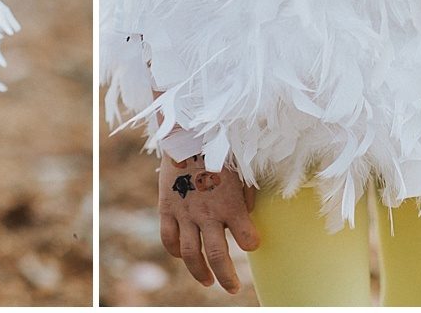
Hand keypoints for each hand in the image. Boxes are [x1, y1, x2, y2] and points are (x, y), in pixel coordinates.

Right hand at [157, 153, 259, 292]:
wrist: (187, 133)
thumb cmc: (220, 150)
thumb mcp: (242, 171)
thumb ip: (245, 198)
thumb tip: (245, 216)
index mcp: (231, 204)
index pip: (247, 238)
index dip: (252, 243)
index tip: (253, 242)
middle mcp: (208, 213)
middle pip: (218, 256)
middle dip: (227, 276)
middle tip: (231, 288)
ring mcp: (185, 212)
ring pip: (190, 254)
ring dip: (199, 272)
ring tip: (207, 281)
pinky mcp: (167, 207)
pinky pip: (169, 238)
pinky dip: (175, 251)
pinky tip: (182, 255)